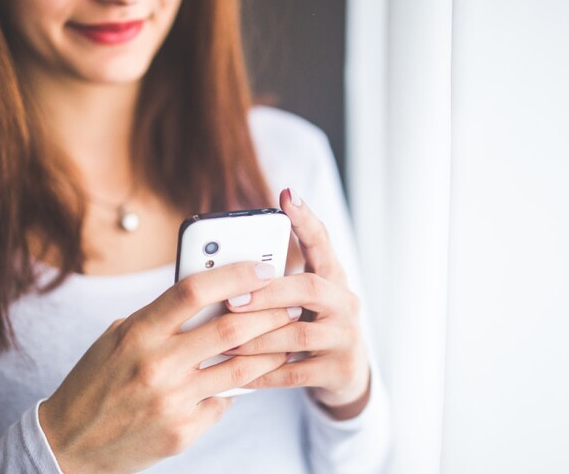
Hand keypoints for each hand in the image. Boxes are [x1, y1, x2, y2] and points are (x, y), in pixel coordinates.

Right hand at [39, 261, 297, 472]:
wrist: (70, 444)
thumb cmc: (96, 382)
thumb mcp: (117, 339)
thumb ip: (160, 318)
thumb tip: (212, 295)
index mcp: (137, 333)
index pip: (193, 291)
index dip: (234, 274)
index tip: (262, 268)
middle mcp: (156, 365)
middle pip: (230, 328)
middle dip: (269, 312)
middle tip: (289, 303)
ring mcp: (172, 401)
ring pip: (240, 369)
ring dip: (270, 351)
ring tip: (285, 338)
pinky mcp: (182, 431)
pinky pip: (223, 402)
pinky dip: (235, 389)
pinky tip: (245, 380)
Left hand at [224, 188, 371, 419]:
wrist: (346, 374)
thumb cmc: (310, 326)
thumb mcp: (301, 301)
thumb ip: (275, 283)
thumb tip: (222, 268)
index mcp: (333, 278)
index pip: (322, 242)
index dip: (306, 219)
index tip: (287, 195)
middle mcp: (345, 303)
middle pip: (310, 288)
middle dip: (268, 293)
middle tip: (231, 299)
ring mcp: (346, 337)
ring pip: (298, 335)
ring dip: (257, 338)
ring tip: (224, 341)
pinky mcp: (339, 369)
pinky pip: (295, 372)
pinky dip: (264, 373)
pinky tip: (238, 374)